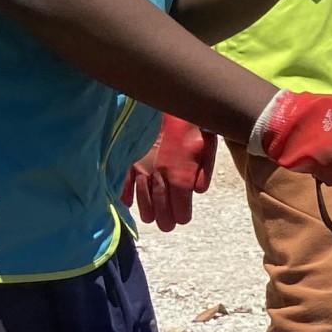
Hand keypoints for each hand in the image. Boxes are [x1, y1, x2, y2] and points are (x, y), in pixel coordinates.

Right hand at [119, 116, 216, 231]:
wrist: (172, 104)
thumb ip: (203, 172)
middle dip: (164, 218)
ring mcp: (143, 167)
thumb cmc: (194, 126)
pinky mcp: (132, 158)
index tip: (181, 219)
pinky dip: (125, 192)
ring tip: (148, 218)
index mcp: (180, 177)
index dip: (181, 215)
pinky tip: (127, 202)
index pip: (180, 207)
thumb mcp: (207, 148)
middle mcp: (160, 176)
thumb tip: (198, 191)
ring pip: (142, 196)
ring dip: (146, 209)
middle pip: (160, 205)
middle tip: (166, 226)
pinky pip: (125, 180)